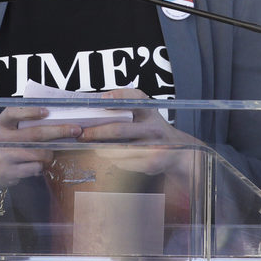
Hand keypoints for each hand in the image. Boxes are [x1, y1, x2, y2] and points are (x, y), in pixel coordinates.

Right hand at [0, 106, 81, 190]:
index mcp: (1, 124)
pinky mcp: (9, 172)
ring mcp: (4, 156)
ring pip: (37, 153)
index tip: (47, 111)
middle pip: (34, 134)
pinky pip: (34, 168)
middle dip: (58, 131)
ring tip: (50, 153)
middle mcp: (1, 139)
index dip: (31, 111)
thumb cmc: (4, 145)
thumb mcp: (7, 130)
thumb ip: (24, 123)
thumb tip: (55, 116)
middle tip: (75, 130)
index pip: (14, 113)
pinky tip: (38, 165)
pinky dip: (41, 166)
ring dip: (50, 153)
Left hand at [77, 88, 202, 176]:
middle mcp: (153, 127)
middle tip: (82, 133)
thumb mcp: (146, 114)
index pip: (136, 98)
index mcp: (150, 111)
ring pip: (118, 150)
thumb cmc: (152, 130)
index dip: (118, 97)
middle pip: (119, 129)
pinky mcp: (151, 163)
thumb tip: (98, 106)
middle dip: (96, 132)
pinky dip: (112, 160)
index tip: (102, 100)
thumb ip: (126, 107)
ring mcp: (154, 147)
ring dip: (100, 149)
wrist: (177, 151)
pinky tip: (108, 156)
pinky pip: (124, 163)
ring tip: (90, 145)